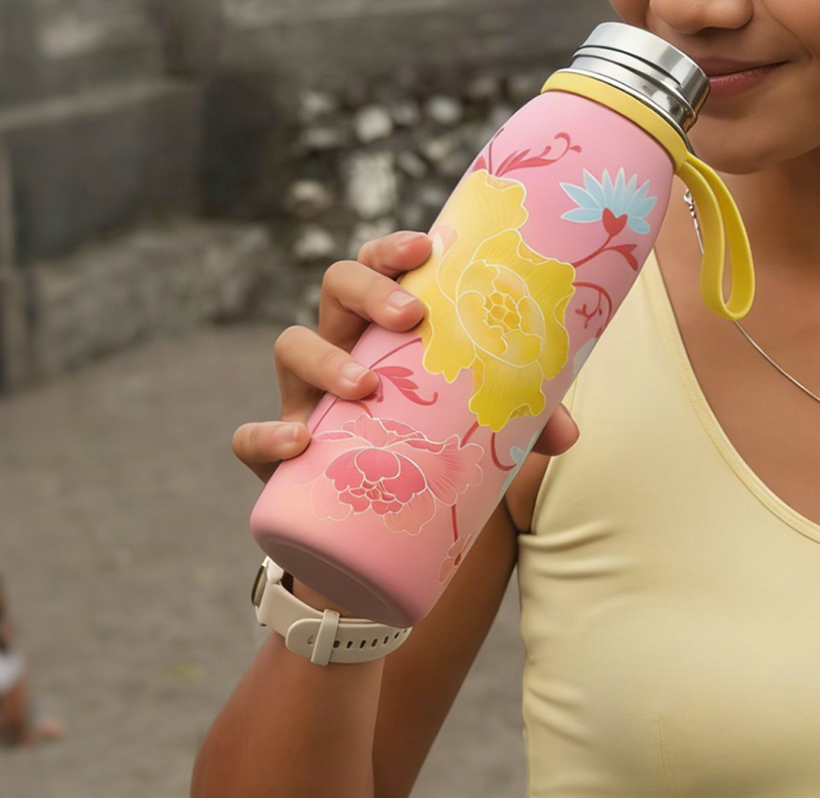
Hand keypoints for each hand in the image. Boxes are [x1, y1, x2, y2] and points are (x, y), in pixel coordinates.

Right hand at [231, 231, 580, 483]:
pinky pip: (251, 437)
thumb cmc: (430, 452)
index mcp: (384, 331)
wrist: (380, 526)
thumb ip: (523, 424)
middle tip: (411, 316)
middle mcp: (339, 349)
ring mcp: (304, 397)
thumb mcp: (480, 432)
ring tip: (365, 387)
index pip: (379, 269)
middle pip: (334, 290)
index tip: (425, 247)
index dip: (392, 251)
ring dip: (325, 360)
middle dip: (368, 289)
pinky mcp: (279, 453)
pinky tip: (301, 442)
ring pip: (290, 347)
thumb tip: (568, 434)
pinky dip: (268, 436)